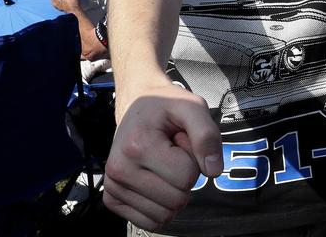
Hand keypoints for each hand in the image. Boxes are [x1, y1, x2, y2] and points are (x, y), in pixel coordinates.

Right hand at [103, 83, 222, 230]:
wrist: (136, 104)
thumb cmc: (167, 105)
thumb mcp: (193, 107)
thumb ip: (207, 135)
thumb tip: (214, 172)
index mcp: (138, 146)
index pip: (186, 177)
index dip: (194, 160)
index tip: (180, 140)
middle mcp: (119, 170)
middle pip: (176, 199)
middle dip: (185, 177)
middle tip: (173, 152)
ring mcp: (112, 187)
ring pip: (164, 215)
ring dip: (173, 191)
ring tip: (164, 163)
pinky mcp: (111, 199)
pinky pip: (149, 222)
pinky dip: (160, 206)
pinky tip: (155, 180)